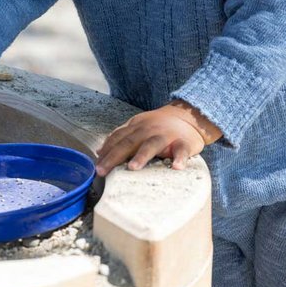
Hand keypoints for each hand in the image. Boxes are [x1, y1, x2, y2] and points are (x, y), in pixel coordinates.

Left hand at [95, 100, 221, 176]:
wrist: (189, 116)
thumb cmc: (159, 126)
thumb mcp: (137, 127)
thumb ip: (120, 137)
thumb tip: (99, 151)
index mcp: (136, 127)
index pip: (117, 139)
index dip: (106, 152)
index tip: (96, 166)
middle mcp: (149, 130)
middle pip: (129, 142)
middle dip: (114, 157)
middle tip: (102, 171)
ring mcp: (166, 136)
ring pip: (152, 145)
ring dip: (142, 156)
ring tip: (133, 168)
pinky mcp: (184, 142)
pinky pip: (182, 151)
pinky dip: (180, 159)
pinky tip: (177, 167)